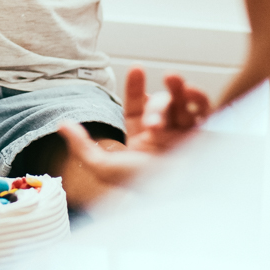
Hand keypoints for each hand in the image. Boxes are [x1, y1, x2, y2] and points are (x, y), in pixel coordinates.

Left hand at [58, 68, 210, 184]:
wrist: (177, 202)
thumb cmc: (142, 187)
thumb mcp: (105, 168)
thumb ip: (82, 145)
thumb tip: (62, 124)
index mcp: (141, 139)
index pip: (137, 106)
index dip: (135, 87)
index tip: (137, 68)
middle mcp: (164, 135)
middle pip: (160, 104)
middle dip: (157, 106)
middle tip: (155, 124)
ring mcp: (185, 135)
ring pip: (181, 102)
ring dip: (178, 89)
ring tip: (174, 78)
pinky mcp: (206, 137)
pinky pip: (204, 111)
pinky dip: (199, 98)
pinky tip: (192, 92)